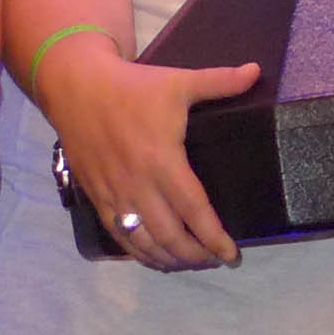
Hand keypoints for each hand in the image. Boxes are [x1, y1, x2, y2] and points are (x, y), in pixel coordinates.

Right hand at [42, 44, 260, 270]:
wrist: (76, 89)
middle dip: (195, 254)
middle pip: (169, 235)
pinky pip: (119, 235)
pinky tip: (156, 259)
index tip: (232, 254)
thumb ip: (220, 81)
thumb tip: (257, 71)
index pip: (193, 210)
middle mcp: (137, 185)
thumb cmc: (133, 87)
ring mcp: (113, 194)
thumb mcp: (180, 81)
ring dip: (169, 259)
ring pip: (143, 242)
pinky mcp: (96, 197)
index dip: (213, 236)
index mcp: (162, 160)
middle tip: (217, 260)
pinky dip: (139, 253)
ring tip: (192, 263)